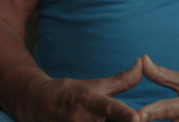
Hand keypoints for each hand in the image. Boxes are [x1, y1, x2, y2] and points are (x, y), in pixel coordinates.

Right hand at [11, 57, 144, 121]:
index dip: (125, 115)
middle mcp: (80, 120)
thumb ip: (123, 79)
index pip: (111, 109)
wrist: (35, 103)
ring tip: (100, 120)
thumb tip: (143, 62)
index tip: (137, 118)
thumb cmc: (71, 93)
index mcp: (90, 102)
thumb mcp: (96, 85)